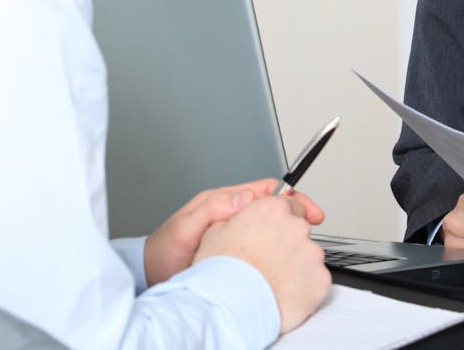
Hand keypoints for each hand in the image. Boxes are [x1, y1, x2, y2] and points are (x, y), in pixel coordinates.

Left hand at [142, 178, 324, 283]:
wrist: (149, 274)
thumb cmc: (163, 251)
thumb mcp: (185, 227)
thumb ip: (213, 208)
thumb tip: (244, 196)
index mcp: (223, 201)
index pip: (265, 189)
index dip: (290, 196)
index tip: (306, 208)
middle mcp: (231, 211)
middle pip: (273, 204)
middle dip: (297, 211)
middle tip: (314, 222)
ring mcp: (233, 229)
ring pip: (269, 222)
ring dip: (287, 227)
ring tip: (300, 239)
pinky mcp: (233, 247)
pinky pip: (261, 240)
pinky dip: (275, 244)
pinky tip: (281, 255)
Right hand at [195, 193, 330, 333]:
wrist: (230, 308)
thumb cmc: (221, 274)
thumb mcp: (215, 231)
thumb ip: (237, 218)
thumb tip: (240, 219)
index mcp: (272, 210)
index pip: (291, 204)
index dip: (283, 219)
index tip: (280, 230)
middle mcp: (296, 227)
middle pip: (300, 230)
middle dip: (288, 244)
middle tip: (269, 262)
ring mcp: (311, 253)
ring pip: (309, 256)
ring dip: (297, 266)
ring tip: (272, 282)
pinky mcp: (320, 279)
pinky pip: (316, 280)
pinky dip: (304, 287)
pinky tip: (284, 294)